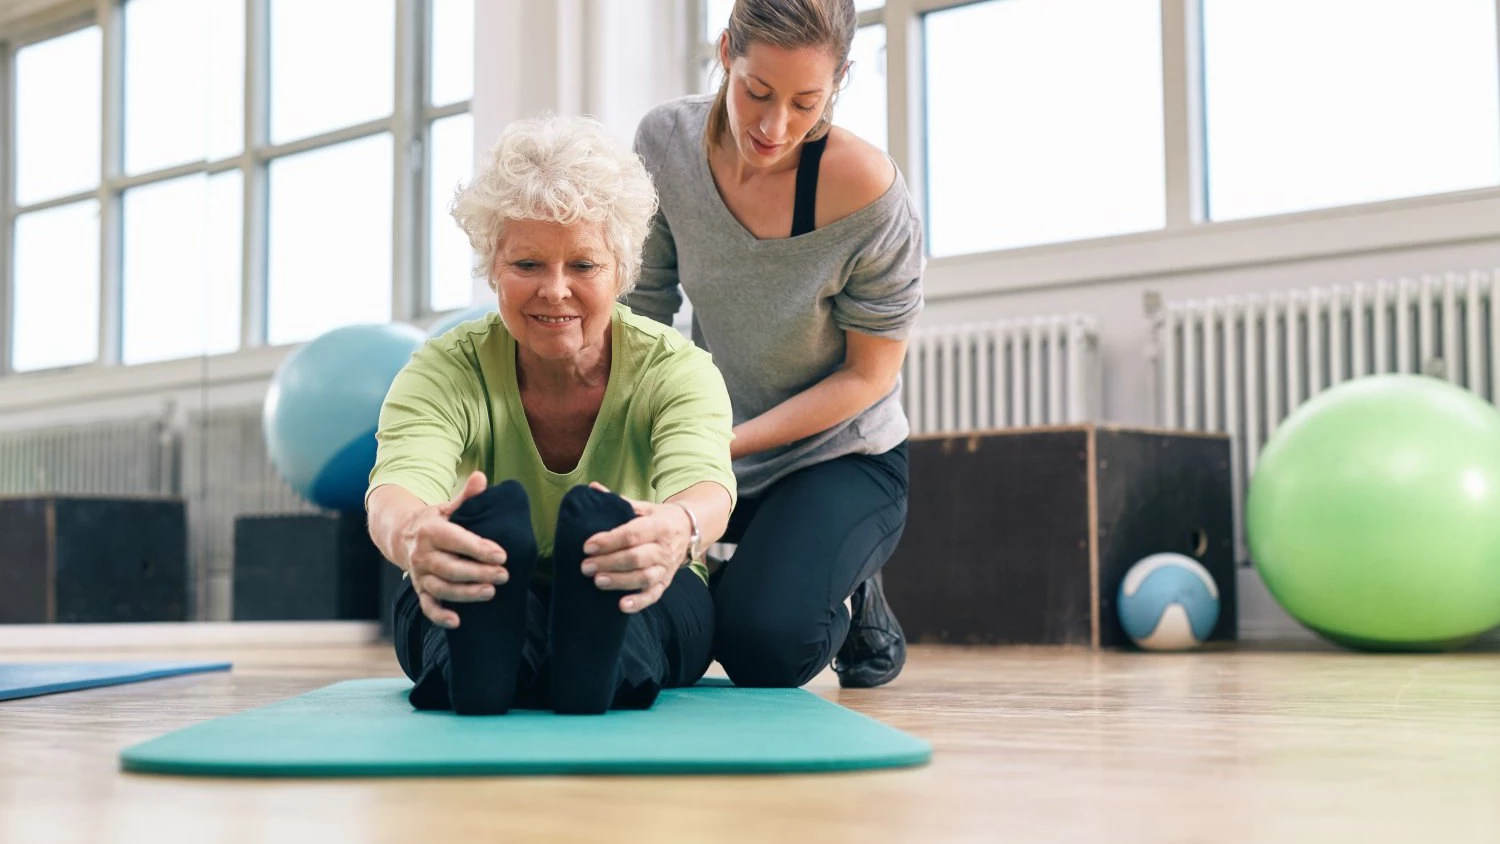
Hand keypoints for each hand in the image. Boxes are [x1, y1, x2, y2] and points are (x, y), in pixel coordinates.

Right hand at [399, 471, 509, 628]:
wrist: (401, 535)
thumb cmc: (434, 521)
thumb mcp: (447, 507)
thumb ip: (466, 497)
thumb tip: (481, 477)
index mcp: (431, 531)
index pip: (456, 540)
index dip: (478, 548)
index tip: (502, 554)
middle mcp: (422, 554)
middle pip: (450, 567)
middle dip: (477, 573)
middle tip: (504, 575)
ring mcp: (419, 574)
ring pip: (441, 588)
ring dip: (465, 593)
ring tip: (490, 593)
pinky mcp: (420, 589)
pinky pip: (427, 606)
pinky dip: (439, 616)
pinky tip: (457, 622)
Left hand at [578, 482, 690, 613]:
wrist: (689, 530)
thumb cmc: (659, 518)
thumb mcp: (644, 506)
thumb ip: (618, 501)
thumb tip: (592, 489)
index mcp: (659, 525)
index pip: (632, 534)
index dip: (609, 541)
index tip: (587, 545)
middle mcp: (664, 548)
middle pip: (636, 558)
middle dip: (609, 562)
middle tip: (585, 566)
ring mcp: (666, 567)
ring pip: (643, 578)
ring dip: (619, 581)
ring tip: (597, 581)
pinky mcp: (666, 582)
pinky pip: (653, 595)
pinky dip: (638, 602)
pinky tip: (621, 606)